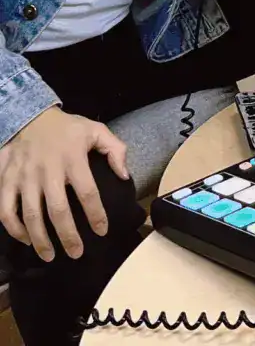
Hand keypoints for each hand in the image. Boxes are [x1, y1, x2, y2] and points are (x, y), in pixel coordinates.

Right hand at [0, 107, 129, 261]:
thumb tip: (124, 175)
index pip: (87, 192)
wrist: (30, 117)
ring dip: (40, 239)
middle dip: (67, 236)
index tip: (102, 231)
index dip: (95, 214)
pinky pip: (6, 211)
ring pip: (31, 215)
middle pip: (58, 210)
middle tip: (76, 253)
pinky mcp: (7, 181)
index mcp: (73, 159)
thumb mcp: (96, 131)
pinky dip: (14, 229)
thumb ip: (115, 150)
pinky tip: (26, 240)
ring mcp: (25, 177)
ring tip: (50, 256)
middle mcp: (48, 170)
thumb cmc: (67, 129)